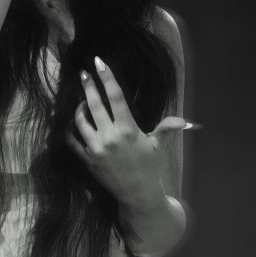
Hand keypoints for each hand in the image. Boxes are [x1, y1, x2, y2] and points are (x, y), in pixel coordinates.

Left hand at [66, 56, 188, 210]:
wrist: (136, 194)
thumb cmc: (149, 167)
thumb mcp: (157, 146)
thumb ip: (167, 129)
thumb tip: (184, 121)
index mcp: (128, 130)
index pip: (116, 97)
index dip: (107, 77)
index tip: (99, 62)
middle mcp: (110, 138)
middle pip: (94, 104)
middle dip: (88, 85)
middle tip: (83, 73)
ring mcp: (95, 149)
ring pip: (80, 120)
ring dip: (80, 107)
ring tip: (83, 99)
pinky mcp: (86, 160)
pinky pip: (72, 139)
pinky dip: (71, 128)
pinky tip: (74, 121)